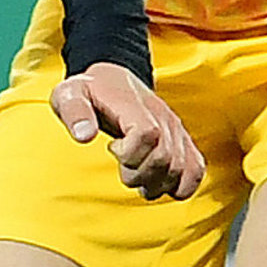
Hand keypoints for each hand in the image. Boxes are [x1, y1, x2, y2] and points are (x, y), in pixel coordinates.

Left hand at [51, 63, 203, 200]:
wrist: (113, 80)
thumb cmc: (90, 92)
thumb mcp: (70, 95)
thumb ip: (74, 113)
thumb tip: (84, 136)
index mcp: (135, 107)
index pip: (147, 134)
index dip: (128, 152)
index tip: (112, 148)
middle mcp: (162, 118)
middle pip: (164, 158)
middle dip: (138, 174)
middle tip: (122, 168)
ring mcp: (176, 131)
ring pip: (181, 169)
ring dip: (156, 184)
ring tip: (138, 177)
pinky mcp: (183, 142)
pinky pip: (196, 170)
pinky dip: (181, 186)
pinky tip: (159, 183)